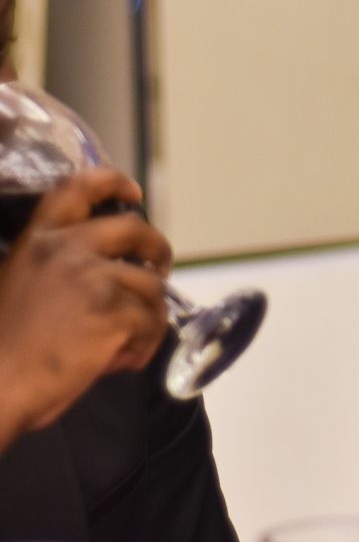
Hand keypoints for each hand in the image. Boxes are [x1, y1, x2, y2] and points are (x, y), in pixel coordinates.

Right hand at [0, 168, 171, 451]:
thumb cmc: (4, 347)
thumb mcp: (21, 286)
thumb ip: (60, 270)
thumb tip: (108, 275)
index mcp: (38, 241)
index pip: (77, 187)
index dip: (111, 182)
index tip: (133, 193)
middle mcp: (66, 250)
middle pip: (136, 228)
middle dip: (157, 248)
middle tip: (159, 269)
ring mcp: (93, 278)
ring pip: (150, 285)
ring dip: (148, 314)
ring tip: (128, 341)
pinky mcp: (114, 310)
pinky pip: (153, 321)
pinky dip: (146, 342)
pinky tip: (124, 359)